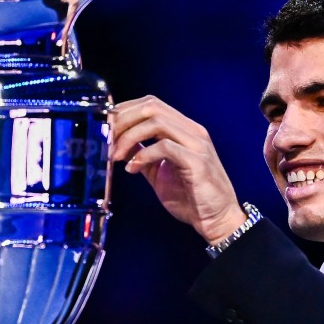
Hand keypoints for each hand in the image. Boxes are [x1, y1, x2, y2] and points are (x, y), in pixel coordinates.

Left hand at [109, 95, 248, 245]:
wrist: (218, 219)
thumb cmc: (191, 198)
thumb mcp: (158, 172)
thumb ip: (142, 155)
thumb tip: (118, 144)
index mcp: (184, 130)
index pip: (151, 104)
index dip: (125, 111)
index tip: (105, 126)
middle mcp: (192, 131)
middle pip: (152, 107)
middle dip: (123, 120)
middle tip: (105, 139)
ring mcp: (197, 145)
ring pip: (157, 122)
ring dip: (129, 137)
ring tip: (115, 155)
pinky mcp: (197, 162)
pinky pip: (165, 147)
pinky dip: (143, 156)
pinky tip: (132, 169)